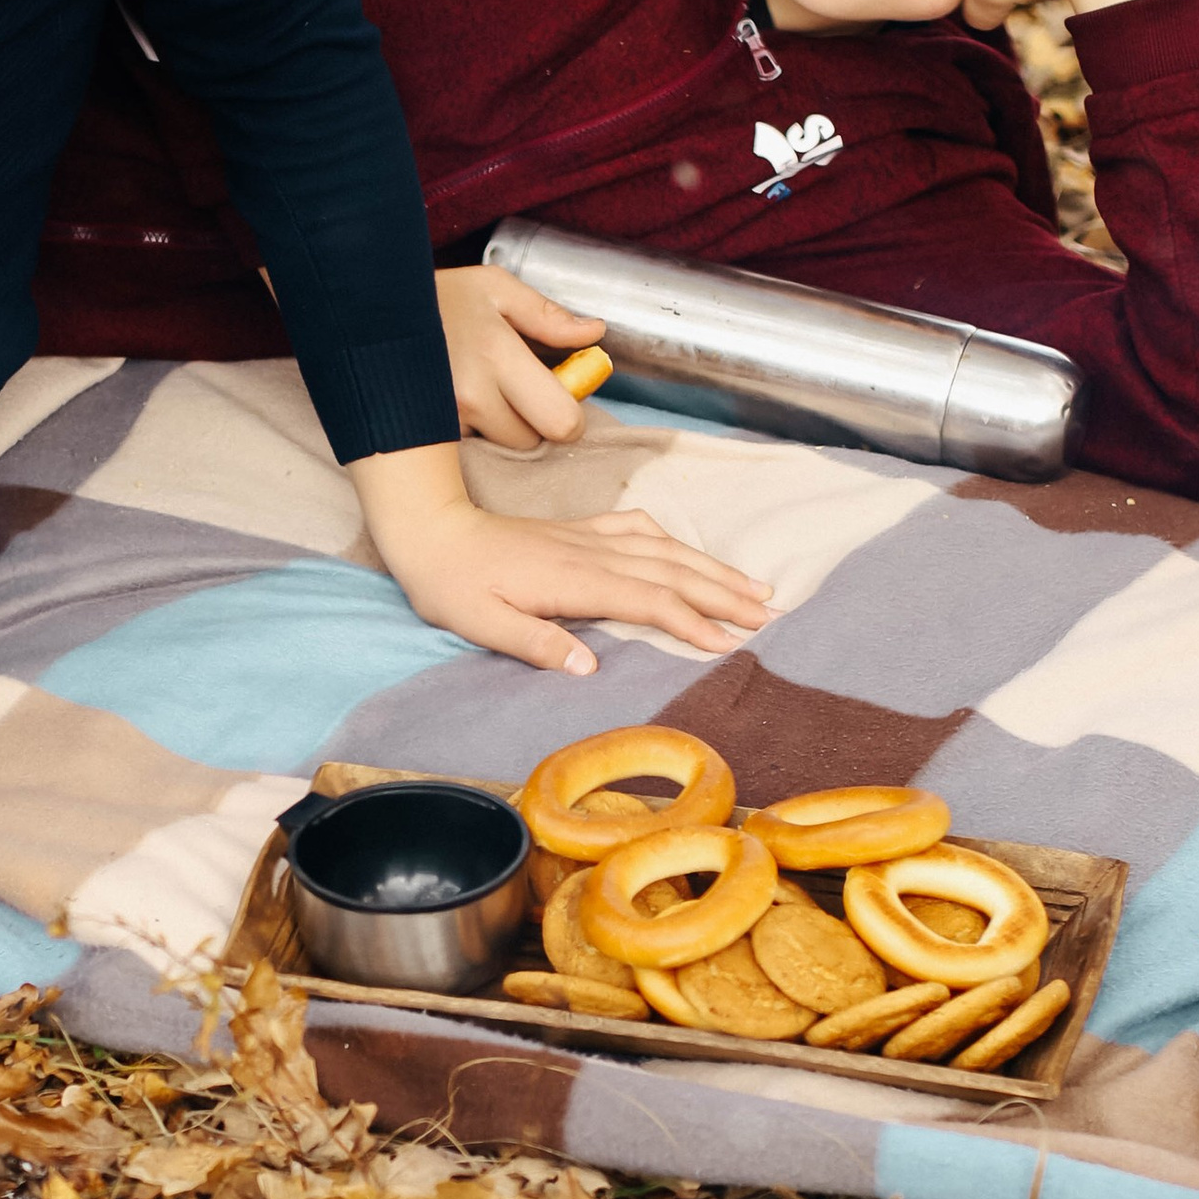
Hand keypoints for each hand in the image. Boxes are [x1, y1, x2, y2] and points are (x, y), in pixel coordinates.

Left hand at [349, 443, 771, 672]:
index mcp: (572, 581)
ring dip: (710, 567)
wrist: (429, 531)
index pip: (648, 601)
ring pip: (664, 549)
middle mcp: (589, 553)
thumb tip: (589, 668)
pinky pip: (638, 529)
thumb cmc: (450, 584)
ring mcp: (587, 537)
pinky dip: (672, 540)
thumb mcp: (482, 624)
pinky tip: (687, 551)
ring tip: (752, 586)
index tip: (728, 643)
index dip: (691, 622)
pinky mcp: (578, 530)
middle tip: (769, 615)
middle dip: (723, 593)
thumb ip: (538, 644)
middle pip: (671, 572)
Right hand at [438, 262, 607, 448]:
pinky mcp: (421, 436)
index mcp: (497, 353)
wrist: (359, 313)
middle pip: (530, 442)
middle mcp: (470, 395)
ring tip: (474, 389)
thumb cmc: (431, 297)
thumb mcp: (492, 288)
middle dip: (531, 422)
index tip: (558, 394)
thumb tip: (594, 332)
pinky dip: (466, 434)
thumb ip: (547, 314)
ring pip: (497, 448)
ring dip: (496, 428)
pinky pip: (465, 451)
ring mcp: (442, 420)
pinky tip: (452, 404)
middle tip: (514, 391)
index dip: (567, 414)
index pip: (560, 420)